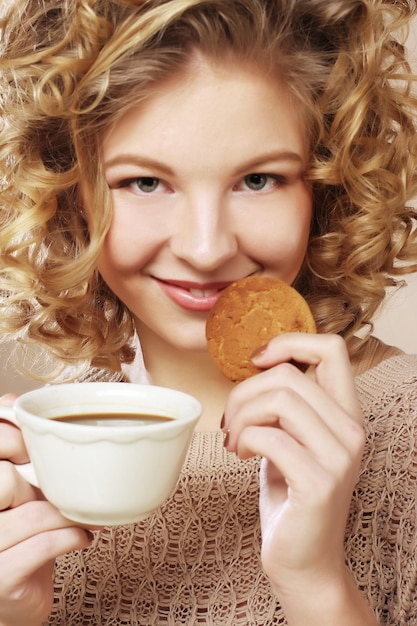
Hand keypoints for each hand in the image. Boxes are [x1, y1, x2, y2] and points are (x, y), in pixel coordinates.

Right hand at [0, 394, 91, 625]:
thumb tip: (19, 402)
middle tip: (61, 483)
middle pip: (3, 479)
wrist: (14, 602)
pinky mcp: (0, 580)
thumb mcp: (17, 491)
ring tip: (82, 515)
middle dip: (39, 479)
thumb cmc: (19, 536)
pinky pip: (42, 546)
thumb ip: (16, 452)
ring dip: (66, 513)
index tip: (33, 448)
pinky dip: (71, 537)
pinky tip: (82, 537)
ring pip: (30, 514)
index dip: (11, 439)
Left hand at [222, 334, 373, 623]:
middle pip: (288, 375)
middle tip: (229, 421)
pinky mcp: (319, 483)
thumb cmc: (290, 494)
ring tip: (232, 439)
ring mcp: (340, 457)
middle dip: (243, 392)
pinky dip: (243, 439)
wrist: (303, 561)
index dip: (289, 342)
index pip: (332, 348)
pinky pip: (268, 436)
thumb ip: (287, 403)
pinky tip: (238, 454)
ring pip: (278, 399)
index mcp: (346, 414)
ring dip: (240, 416)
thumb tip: (259, 363)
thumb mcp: (292, 438)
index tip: (256, 362)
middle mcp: (352, 430)